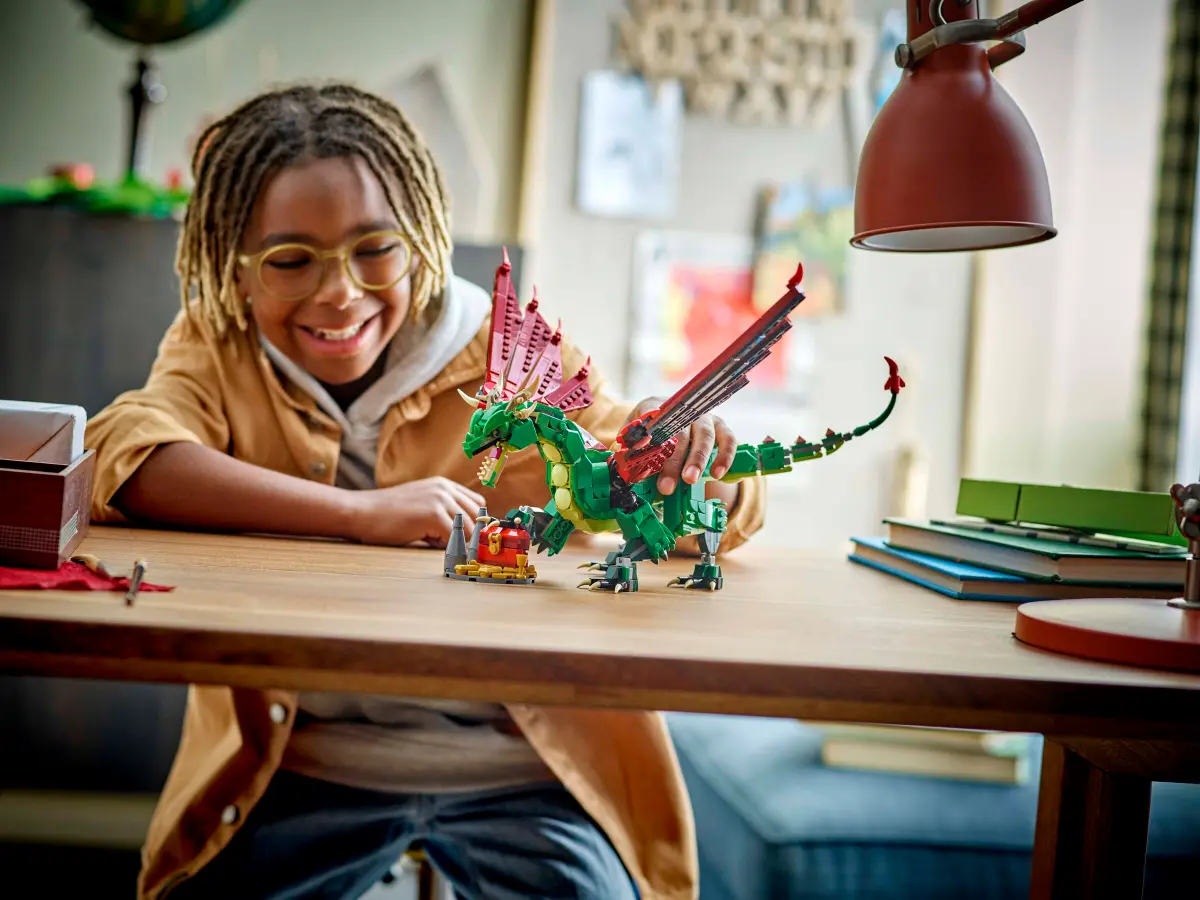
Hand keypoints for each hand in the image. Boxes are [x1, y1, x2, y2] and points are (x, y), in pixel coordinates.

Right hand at [345, 477, 484, 547]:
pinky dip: (452, 549)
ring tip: (448, 552)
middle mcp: (445, 489)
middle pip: (478, 516)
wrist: (360, 512)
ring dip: (462, 544)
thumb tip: (465, 537)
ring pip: (469, 529)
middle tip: (466, 553)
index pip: (477, 504)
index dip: (478, 524)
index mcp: (444, 485)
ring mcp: (440, 500)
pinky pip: (455, 537)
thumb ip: (442, 514)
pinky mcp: (433, 514)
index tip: (474, 541)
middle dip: (474, 537)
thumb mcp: (420, 505)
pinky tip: (439, 552)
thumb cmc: (386, 515)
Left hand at [625, 398, 737, 494]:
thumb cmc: (652, 437)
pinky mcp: (721, 426)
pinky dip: (725, 456)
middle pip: (679, 432)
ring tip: (690, 481)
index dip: (649, 443)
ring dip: (697, 459)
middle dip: (672, 461)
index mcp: (654, 408)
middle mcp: (682, 409)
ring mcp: (703, 416)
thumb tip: (619, 473)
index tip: (645, 463)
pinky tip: (717, 474)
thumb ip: (629, 453)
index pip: (652, 422)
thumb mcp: (635, 440)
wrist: (675, 425)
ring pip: (704, 435)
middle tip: (667, 487)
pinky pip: (728, 439)